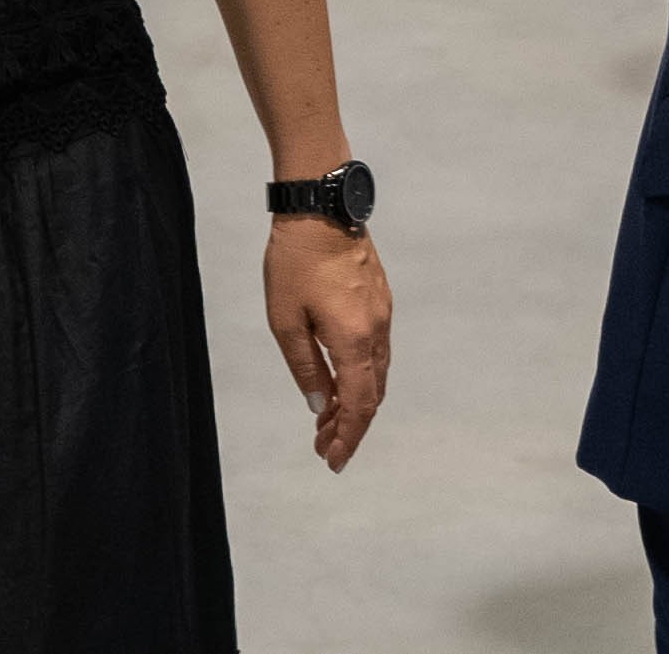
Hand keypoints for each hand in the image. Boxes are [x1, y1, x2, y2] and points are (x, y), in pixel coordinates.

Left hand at [264, 217, 392, 471]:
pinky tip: (340, 380)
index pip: (358, 403)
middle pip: (373, 393)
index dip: (348, 436)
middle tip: (326, 448)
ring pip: (378, 373)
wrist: (322, 209)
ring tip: (327, 421)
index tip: (334, 460)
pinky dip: (361, 376)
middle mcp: (377, 331)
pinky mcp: (379, 300)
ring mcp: (382, 314)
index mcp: (354, 340)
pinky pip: (377, 352)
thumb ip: (305, 367)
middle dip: (351, 426)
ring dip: (356, 402)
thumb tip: (319, 404)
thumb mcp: (286, 321)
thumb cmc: (295, 263)